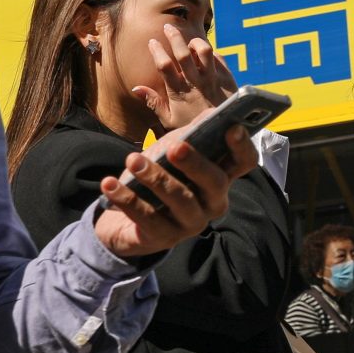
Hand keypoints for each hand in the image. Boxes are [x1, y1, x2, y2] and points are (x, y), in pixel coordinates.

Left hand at [90, 122, 258, 260]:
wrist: (124, 218)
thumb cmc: (158, 177)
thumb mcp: (174, 151)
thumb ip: (194, 133)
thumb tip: (213, 114)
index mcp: (220, 177)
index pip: (244, 163)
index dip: (242, 146)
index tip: (231, 128)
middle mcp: (213, 202)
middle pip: (215, 183)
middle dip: (195, 163)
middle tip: (174, 147)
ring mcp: (191, 223)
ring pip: (181, 201)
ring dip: (156, 178)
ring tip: (133, 160)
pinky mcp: (164, 238)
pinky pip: (147, 219)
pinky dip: (127, 199)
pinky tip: (109, 184)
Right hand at [131, 23, 237, 133]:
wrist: (224, 132)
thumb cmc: (193, 127)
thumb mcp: (169, 121)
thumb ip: (154, 103)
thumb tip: (136, 88)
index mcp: (179, 92)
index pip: (165, 65)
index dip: (157, 51)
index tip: (152, 41)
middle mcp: (196, 83)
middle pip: (183, 53)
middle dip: (174, 37)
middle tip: (168, 27)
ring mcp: (213, 79)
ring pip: (205, 51)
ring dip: (195, 42)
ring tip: (188, 40)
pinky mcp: (228, 79)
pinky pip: (219, 58)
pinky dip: (211, 52)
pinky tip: (204, 53)